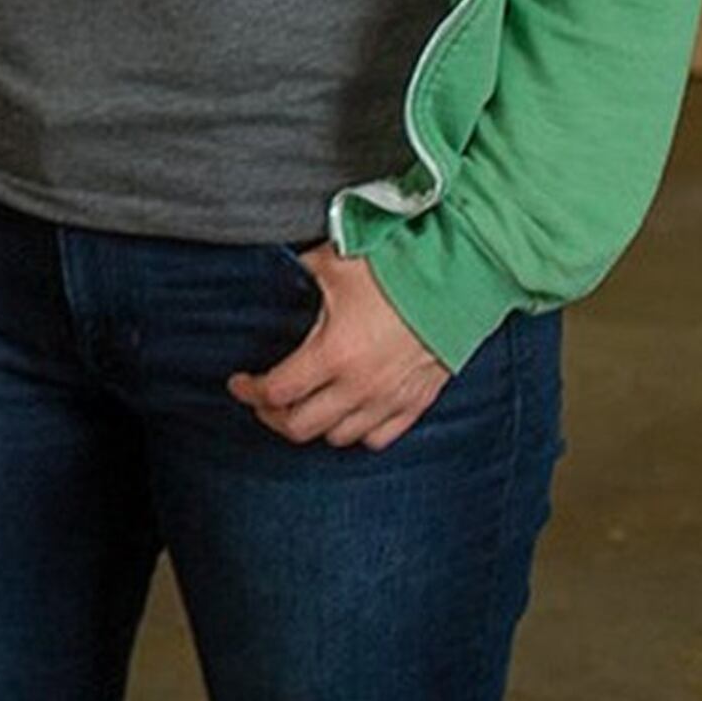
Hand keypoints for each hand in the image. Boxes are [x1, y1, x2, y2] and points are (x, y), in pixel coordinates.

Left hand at [228, 247, 451, 449]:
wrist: (463, 278)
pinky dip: (357, 432)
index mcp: (333, 353)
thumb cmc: (398, 266)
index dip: (248, 392)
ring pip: (338, 437)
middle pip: (299, 427)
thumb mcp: (335, 262)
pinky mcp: (418, 402)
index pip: (276, 392)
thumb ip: (299, 273)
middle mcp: (359, 386)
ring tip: (303, 406)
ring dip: (314, 425)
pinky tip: (347, 414)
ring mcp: (391, 399)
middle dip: (272, 416)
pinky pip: (380, 438)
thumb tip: (279, 272)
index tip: (239, 384)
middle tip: (264, 401)